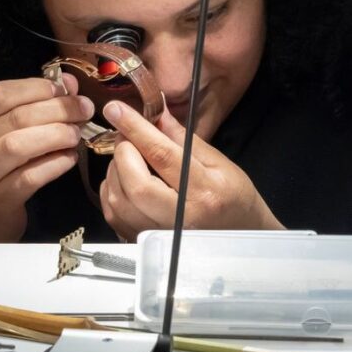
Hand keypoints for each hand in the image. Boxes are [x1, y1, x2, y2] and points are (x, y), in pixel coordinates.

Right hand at [0, 75, 92, 242]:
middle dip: (58, 109)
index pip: (0, 94)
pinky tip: (69, 158)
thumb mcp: (3, 134)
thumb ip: (33, 107)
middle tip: (84, 110)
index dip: (36, 86)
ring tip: (75, 135)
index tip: (64, 89)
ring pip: (18, 145)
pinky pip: (30, 177)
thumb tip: (69, 83)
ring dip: (55, 135)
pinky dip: (54, 164)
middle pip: (17, 117)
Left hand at [98, 100, 282, 240]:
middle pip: (135, 183)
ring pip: (119, 201)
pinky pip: (114, 216)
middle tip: (126, 137)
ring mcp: (160, 235)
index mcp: (203, 192)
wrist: (241, 235)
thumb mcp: (217, 162)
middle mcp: (181, 218)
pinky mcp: (145, 242)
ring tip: (128, 157)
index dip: (135, 129)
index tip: (116, 109)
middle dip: (123, 152)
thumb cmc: (234, 197)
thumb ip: (183, 138)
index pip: (162, 155)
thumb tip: (157, 113)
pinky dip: (110, 192)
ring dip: (114, 171)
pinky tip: (123, 179)